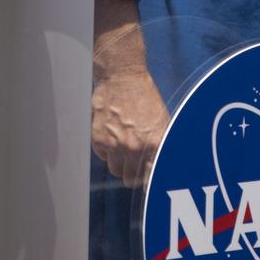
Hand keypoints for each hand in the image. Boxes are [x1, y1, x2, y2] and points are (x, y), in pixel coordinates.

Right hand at [91, 64, 169, 187]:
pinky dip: (106, 149)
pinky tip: (112, 133)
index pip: (149, 179)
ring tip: (122, 144)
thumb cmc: (145, 97)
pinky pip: (101, 156)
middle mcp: (133, 148)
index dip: (147, 182)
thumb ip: (160, 147)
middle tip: (134, 159)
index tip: (146, 182)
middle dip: (131, 171)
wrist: (122, 76)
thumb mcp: (162, 121)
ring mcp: (114, 143)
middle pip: (129, 179)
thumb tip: (160, 166)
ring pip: (114, 169)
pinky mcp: (98, 137)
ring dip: (118, 161)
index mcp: (154, 145)